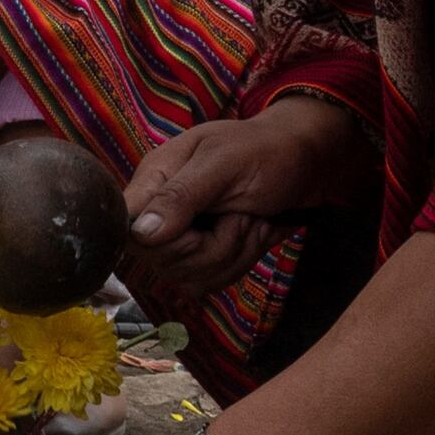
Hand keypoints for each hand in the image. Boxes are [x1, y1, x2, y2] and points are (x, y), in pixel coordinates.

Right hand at [119, 98, 367, 312]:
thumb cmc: (266, 151)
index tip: (197, 224)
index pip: (127, 228)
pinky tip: (252, 234)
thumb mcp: (224, 164)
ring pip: (190, 277)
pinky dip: (241, 262)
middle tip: (239, 211)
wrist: (307, 164)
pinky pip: (209, 283)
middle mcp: (160, 211)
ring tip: (250, 218)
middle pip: (163, 260)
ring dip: (235, 252)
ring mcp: (180, 239)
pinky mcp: (203, 260)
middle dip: (215, 244)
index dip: (161, 238)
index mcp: (156, 178)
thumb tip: (140, 232)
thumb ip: (181, 195)